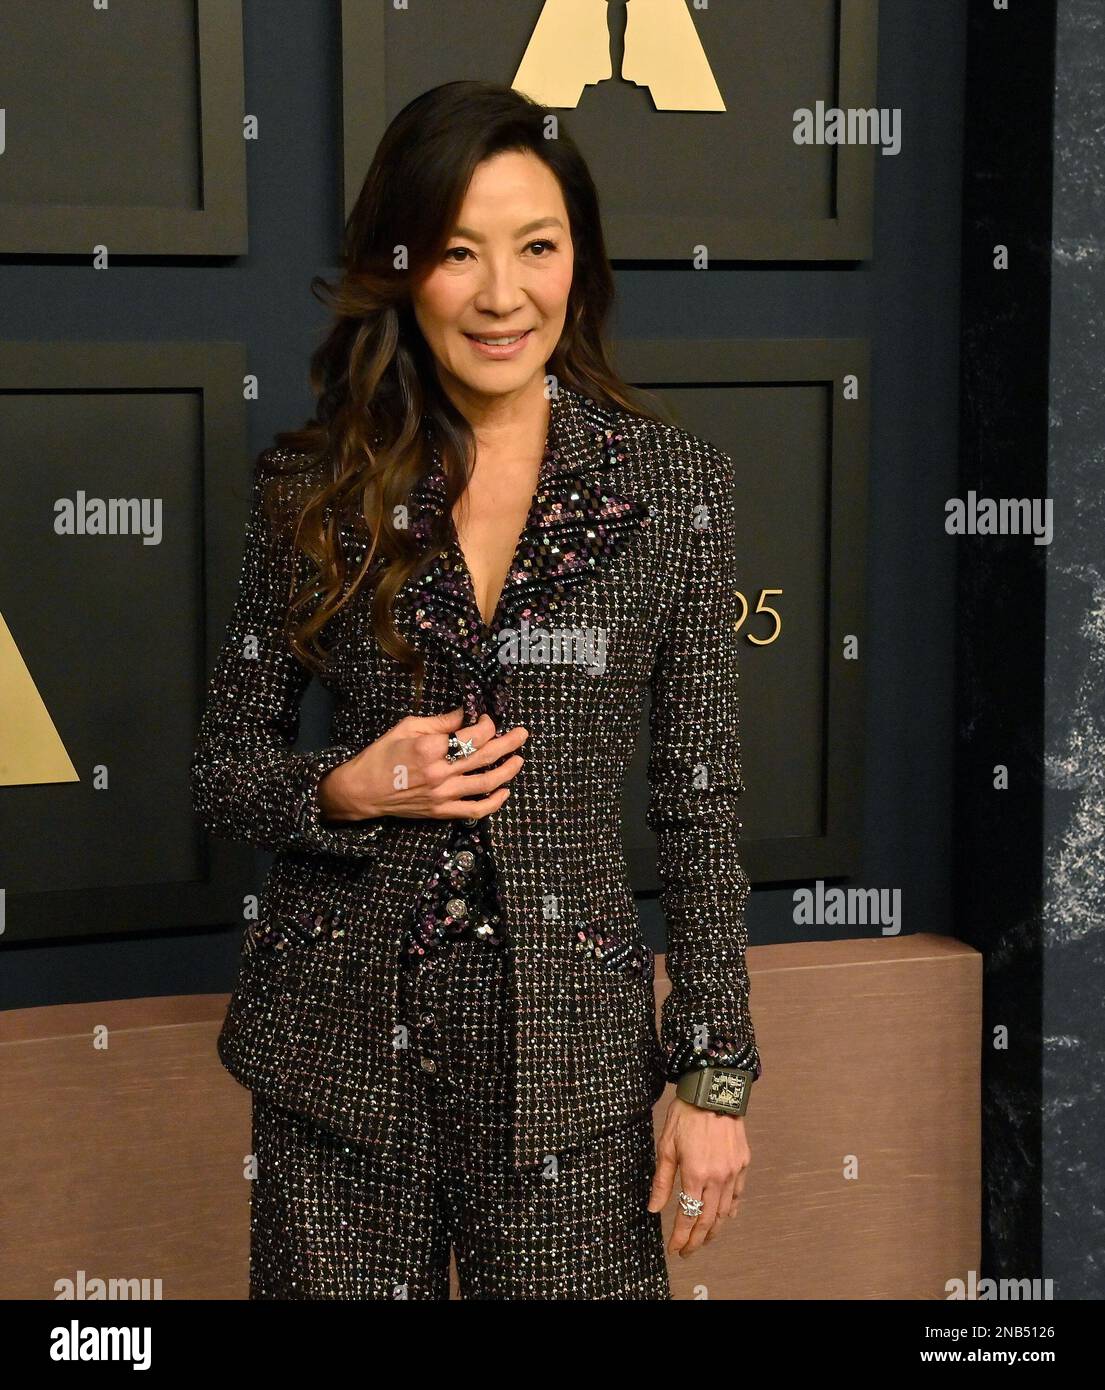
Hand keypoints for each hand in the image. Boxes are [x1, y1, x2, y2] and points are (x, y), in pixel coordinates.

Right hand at [317, 707, 528, 822]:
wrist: (362, 791)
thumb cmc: (381, 755)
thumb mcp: (406, 727)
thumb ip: (439, 722)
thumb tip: (465, 714)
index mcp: (430, 748)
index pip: (472, 735)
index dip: (487, 725)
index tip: (487, 719)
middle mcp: (440, 772)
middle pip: (485, 756)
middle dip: (508, 743)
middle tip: (522, 734)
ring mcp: (442, 795)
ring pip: (486, 783)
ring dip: (507, 771)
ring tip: (519, 759)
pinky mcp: (441, 812)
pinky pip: (475, 810)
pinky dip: (494, 803)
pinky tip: (504, 792)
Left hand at [648, 1097, 750, 1257]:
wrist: (713, 1090)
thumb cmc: (687, 1114)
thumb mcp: (666, 1146)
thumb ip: (661, 1181)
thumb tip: (654, 1208)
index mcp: (696, 1174)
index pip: (688, 1217)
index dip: (680, 1237)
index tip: (674, 1248)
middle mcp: (718, 1178)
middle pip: (708, 1220)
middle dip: (697, 1241)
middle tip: (687, 1251)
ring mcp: (733, 1172)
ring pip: (725, 1212)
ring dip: (714, 1230)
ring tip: (704, 1240)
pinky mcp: (743, 1163)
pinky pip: (738, 1195)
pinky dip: (730, 1210)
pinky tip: (724, 1217)